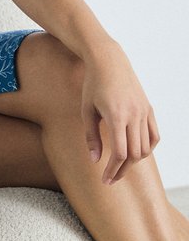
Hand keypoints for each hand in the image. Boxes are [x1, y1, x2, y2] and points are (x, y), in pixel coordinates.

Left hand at [80, 43, 160, 184]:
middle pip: (134, 154)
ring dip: (134, 161)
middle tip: (110, 178)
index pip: (119, 152)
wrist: (109, 61)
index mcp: (117, 115)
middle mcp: (134, 115)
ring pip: (146, 147)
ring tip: (120, 166)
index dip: (112, 170)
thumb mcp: (86, 110)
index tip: (104, 180)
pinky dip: (147, 148)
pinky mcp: (148, 108)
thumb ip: (91, 137)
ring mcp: (144, 111)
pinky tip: (135, 153)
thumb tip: (95, 160)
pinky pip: (154, 135)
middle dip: (122, 170)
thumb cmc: (93, 84)